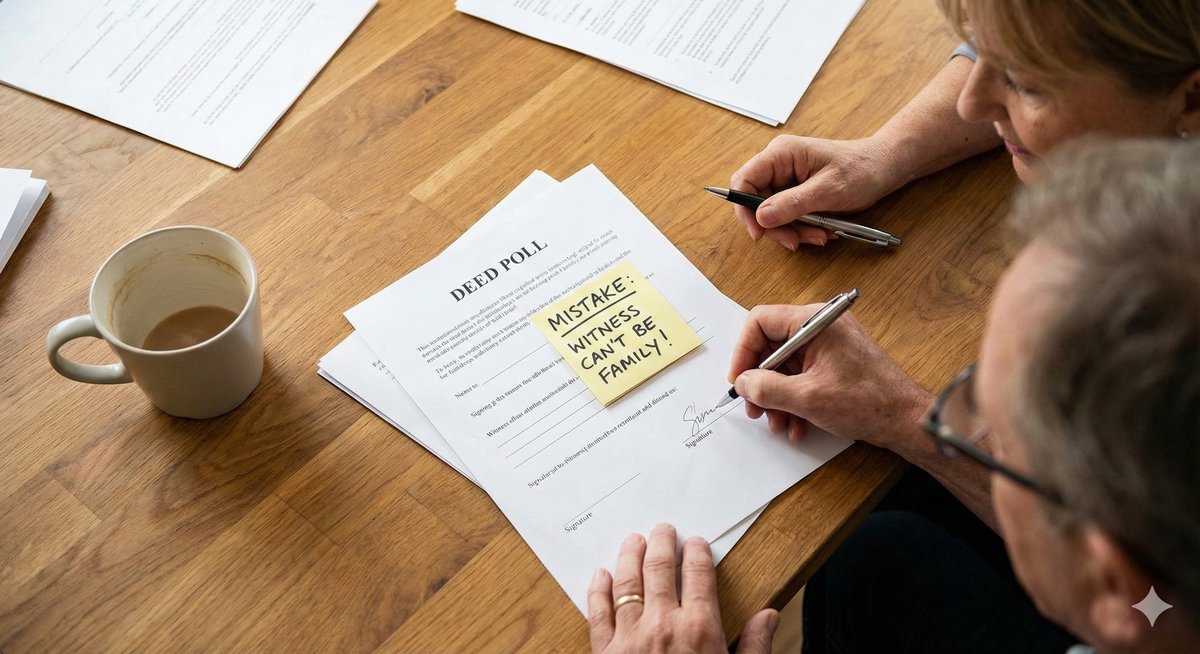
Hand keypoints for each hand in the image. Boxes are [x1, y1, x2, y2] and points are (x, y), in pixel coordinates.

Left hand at [588, 523, 778, 653]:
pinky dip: (598, 590)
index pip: (698, 574)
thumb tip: (770, 614)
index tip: (696, 541)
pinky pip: (597, 613)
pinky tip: (601, 575)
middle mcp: (663, 625)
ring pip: (626, 583)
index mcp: (700, 629)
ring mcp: (629, 638)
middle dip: (661, 543)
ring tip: (633, 540)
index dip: (697, 552)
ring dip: (629, 556)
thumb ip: (756, 646)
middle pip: (659, 569)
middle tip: (663, 529)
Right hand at [727, 305, 933, 453]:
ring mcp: (829, 345)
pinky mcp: (835, 363)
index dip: (744, 352)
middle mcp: (821, 327)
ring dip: (777, 398)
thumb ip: (767, 388)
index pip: (761, 321)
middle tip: (754, 408)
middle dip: (761, 382)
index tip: (739, 380)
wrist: (907, 420)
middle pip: (772, 346)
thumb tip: (743, 383)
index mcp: (815, 322)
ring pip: (786, 367)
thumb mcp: (807, 398)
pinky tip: (796, 425)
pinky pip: (803, 376)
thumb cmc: (868, 402)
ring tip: (778, 424)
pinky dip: (795, 400)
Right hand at [730, 135, 901, 250]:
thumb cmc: (861, 169)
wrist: (883, 168)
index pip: (744, 181)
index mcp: (781, 154)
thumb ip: (793, 203)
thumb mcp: (828, 189)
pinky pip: (787, 216)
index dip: (745, 209)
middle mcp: (778, 165)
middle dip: (776, 226)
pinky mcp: (794, 193)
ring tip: (819, 235)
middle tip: (796, 241)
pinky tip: (821, 230)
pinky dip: (801, 229)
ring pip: (772, 215)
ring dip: (792, 231)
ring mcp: (786, 180)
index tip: (759, 233)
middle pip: (756, 203)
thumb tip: (760, 217)